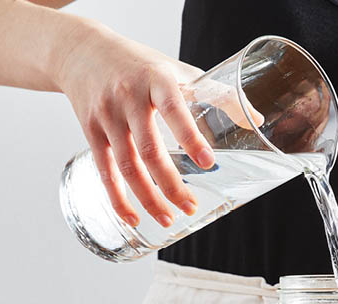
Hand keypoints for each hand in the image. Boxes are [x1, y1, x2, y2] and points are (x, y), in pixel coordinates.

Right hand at [53, 21, 260, 227]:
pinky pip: (104, 170)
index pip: (174, 109)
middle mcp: (128, 97)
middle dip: (171, 184)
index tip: (208, 163)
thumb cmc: (141, 63)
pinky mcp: (89, 130)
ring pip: (127, 165)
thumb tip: (256, 119)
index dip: (190, 136)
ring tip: (168, 220)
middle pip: (150, 149)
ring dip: (148, 198)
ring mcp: (106, 115)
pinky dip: (118, 198)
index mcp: (156, 79)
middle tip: (191, 207)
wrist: (80, 50)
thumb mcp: (178, 71)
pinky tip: (133, 219)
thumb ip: (217, 94)